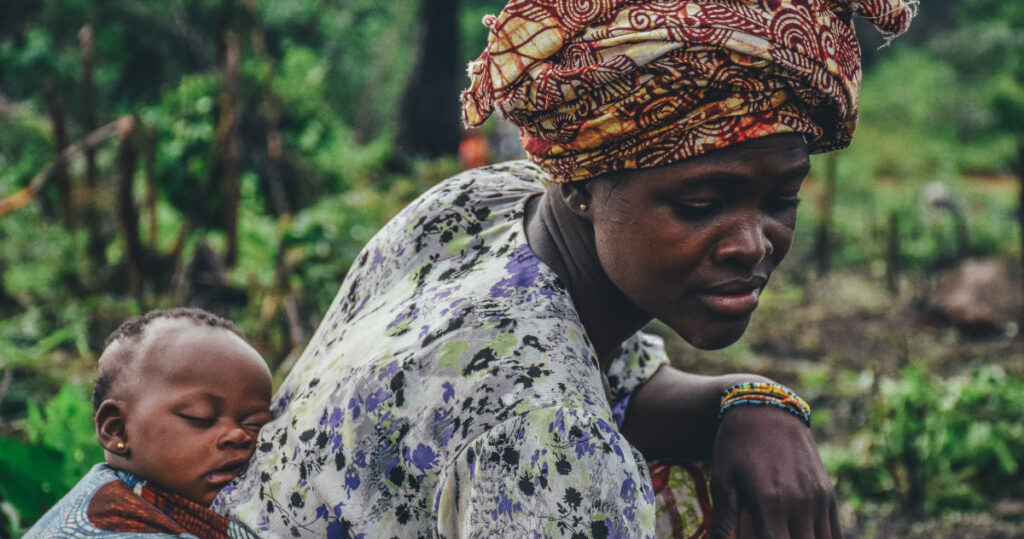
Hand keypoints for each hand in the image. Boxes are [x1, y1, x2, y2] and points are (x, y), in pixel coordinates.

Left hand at [708, 406, 840, 537]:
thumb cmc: (736, 447)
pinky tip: (804, 536)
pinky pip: (834, 532)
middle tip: (768, 534)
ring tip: (784, 534)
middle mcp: (799, 503)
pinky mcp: (827, 493)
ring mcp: (817, 498)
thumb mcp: (722, 480)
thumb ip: (723, 520)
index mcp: (769, 503)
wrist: (764, 410)